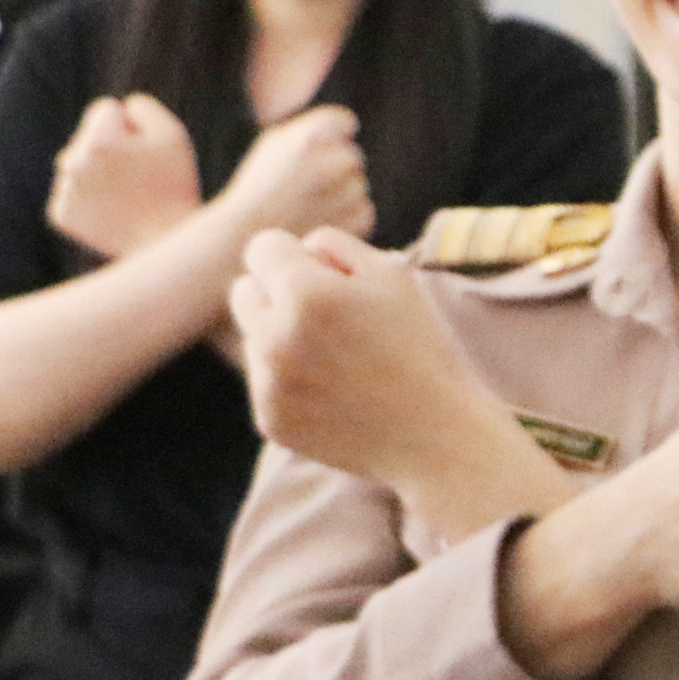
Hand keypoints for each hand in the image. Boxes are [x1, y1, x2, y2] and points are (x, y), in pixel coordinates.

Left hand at [45, 93, 208, 258]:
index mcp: (100, 138)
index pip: (105, 109)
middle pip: (88, 137)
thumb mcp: (173, 134)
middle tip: (141, 177)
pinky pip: (72, 191)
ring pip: (78, 164)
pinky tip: (112, 212)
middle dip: (111, 149)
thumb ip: (142, 106)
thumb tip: (117, 108)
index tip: (147, 151)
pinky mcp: (60, 214)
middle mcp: (73, 161)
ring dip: (99, 173)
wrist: (166, 244)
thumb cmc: (175, 185)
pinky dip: (89, 199)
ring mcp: (64, 190)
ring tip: (128, 196)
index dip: (132, 126)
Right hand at [216, 104, 372, 244]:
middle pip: (352, 156)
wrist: (245, 240)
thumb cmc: (259, 188)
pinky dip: (347, 216)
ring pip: (358, 184)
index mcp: (309, 139)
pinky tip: (318, 222)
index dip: (335, 135)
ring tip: (307, 206)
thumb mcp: (273, 146)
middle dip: (335, 167)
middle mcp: (332, 163)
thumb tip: (348, 126)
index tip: (321, 149)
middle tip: (307, 185)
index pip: (344, 122)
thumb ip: (311, 129)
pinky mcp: (358, 220)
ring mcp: (348, 193)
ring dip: (342, 193)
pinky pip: (364, 210)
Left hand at [226, 227, 496, 488]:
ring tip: (338, 359)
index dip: (293, 256)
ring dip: (282, 339)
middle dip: (276, 294)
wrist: (435, 435)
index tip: (321, 276)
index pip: (261, 248)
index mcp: (304, 292)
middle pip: (243, 291)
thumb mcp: (393, 275)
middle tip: (325, 315)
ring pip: (252, 338)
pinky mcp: (269, 419)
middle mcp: (274, 336)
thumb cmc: (420, 345)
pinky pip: (264, 382)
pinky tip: (334, 392)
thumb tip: (297, 250)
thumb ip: (335, 245)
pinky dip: (290, 382)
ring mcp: (268, 383)